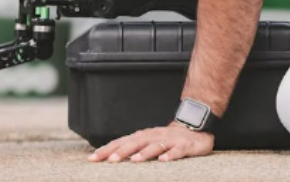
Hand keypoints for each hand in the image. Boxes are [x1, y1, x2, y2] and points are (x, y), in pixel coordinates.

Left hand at [87, 122, 213, 162]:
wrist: (196, 128)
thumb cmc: (168, 138)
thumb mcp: (149, 141)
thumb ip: (133, 147)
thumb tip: (110, 156)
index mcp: (144, 136)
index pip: (122, 141)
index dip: (108, 149)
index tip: (93, 158)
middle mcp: (155, 136)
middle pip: (136, 142)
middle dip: (122, 151)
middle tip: (109, 160)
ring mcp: (170, 140)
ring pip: (156, 146)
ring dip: (145, 153)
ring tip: (134, 160)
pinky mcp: (185, 146)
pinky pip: (177, 151)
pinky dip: (170, 156)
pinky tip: (164, 161)